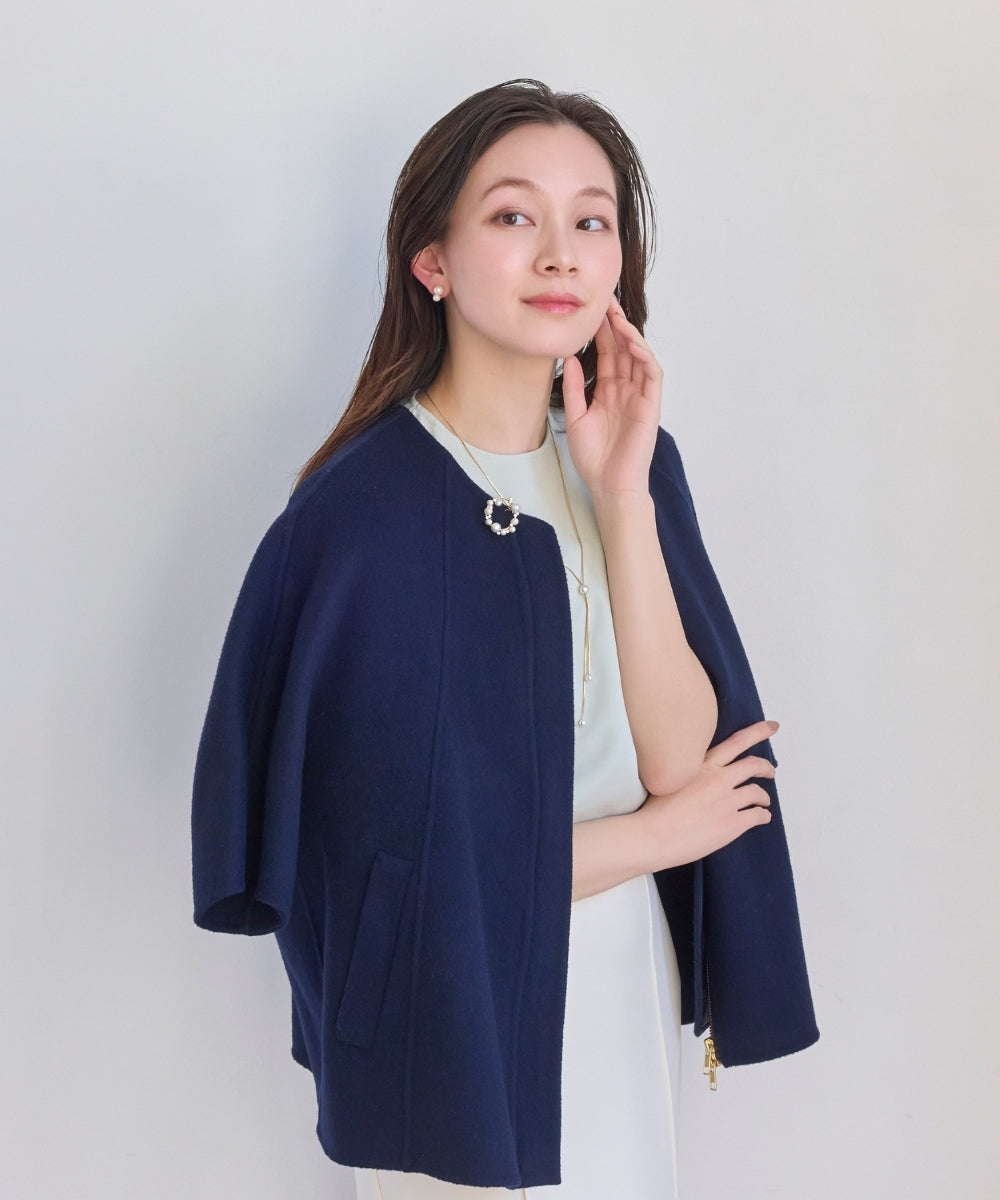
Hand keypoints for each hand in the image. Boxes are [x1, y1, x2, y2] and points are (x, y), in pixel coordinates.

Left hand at [561, 299, 662, 498]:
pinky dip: (643, 356)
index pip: (606, 354)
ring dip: (629, 335)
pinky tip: (631, 343)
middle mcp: (626, 389)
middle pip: (622, 349)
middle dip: (614, 325)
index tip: (588, 311)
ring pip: (638, 357)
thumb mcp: (575, 417)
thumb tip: (568, 358)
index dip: (599, 332)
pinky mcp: (651, 406)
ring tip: (616, 316)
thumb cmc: (593, 457)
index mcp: (608, 391)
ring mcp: (640, 396)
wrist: (608, 485)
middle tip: (603, 301)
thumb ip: (573, 388)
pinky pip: (652, 374)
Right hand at [638, 719, 778, 869]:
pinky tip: (761, 817)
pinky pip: (758, 815)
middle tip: (770, 771)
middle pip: (753, 765)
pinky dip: (763, 815)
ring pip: (758, 792)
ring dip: (764, 796)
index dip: (758, 732)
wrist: (653, 835)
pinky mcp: (733, 824)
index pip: (737, 742)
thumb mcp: (671, 777)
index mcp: (703, 765)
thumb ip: (690, 772)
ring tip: (763, 801)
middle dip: (766, 767)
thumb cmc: (654, 809)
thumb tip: (698, 775)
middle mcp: (719, 779)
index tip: (772, 726)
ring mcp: (728, 802)